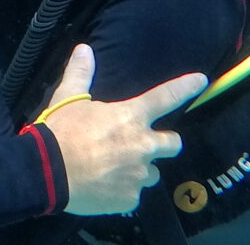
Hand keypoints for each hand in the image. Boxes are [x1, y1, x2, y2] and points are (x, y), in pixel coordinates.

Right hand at [44, 45, 207, 215]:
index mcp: (131, 117)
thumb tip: (84, 49)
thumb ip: (80, 74)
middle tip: (143, 143)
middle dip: (164, 142)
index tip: (201, 81)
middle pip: (172, 143)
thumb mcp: (68, 99)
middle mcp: (143, 145)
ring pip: (151, 173)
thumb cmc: (61, 131)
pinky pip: (133, 194)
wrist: (48, 172)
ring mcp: (138, 175)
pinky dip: (122, 189)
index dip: (185, 88)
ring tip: (114, 167)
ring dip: (139, 168)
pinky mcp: (130, 199)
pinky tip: (104, 185)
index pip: (165, 97)